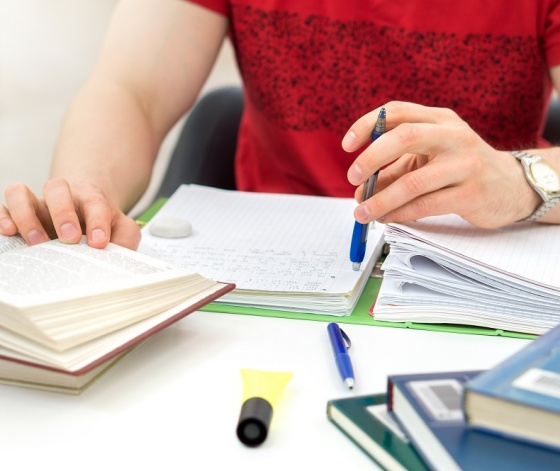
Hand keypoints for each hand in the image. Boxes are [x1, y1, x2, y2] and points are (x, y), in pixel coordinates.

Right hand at [1, 178, 140, 248]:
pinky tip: (9, 232)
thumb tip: (122, 256)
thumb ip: (126, 239)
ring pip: (21, 193)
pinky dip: (3, 217)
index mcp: (91, 199)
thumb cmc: (103, 224)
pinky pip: (4, 208)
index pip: (95, 203)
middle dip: (62, 213)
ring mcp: (38, 204)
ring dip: (27, 216)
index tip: (99, 242)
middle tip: (69, 238)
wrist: (86, 215)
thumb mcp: (123, 230)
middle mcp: (62, 197)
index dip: (98, 222)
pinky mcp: (19, 214)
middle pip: (57, 188)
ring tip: (37, 242)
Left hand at [342, 101, 539, 227]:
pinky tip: (386, 218)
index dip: (367, 124)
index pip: (397, 111)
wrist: (512, 186)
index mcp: (439, 119)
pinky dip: (400, 213)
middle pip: (404, 137)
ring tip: (362, 213)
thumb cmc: (460, 168)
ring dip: (381, 199)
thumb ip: (394, 170)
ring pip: (413, 182)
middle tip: (352, 177)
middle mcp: (453, 136)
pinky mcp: (471, 194)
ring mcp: (465, 164)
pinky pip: (426, 205)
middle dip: (371, 158)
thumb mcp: (428, 159)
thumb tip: (360, 190)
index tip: (346, 145)